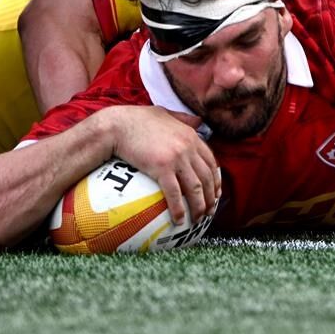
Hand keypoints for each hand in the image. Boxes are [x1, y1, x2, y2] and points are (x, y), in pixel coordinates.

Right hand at [99, 105, 220, 224]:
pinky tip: (179, 220)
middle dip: (211, 197)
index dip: (215, 179)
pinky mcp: (162, 168)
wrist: (118, 125)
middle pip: (207, 177)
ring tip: (198, 219)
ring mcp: (177, 157)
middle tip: (210, 211)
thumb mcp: (165, 113)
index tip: (216, 192)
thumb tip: (199, 120)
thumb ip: (183, 118)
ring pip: (195, 188)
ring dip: (199, 206)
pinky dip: (179, 209)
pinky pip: (175, 194)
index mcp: (190, 135)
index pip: (210, 160)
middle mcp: (188, 146)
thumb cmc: (136, 119)